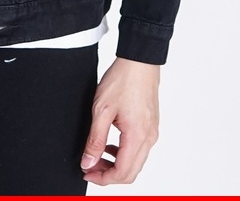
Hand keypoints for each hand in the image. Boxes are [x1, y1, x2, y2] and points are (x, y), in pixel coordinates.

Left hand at [80, 56, 159, 184]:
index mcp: (137, 137)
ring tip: (97, 155)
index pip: (122, 173)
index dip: (102, 178)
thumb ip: (95, 139)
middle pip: (130, 173)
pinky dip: (124, 153)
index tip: (86, 173)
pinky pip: (139, 150)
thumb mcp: (102, 110)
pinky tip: (110, 144)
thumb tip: (88, 162)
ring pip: (135, 163)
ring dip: (116, 164)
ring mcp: (152, 132)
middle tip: (89, 166)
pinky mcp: (151, 126)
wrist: (139, 61)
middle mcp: (149, 138)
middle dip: (108, 174)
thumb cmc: (123, 80)